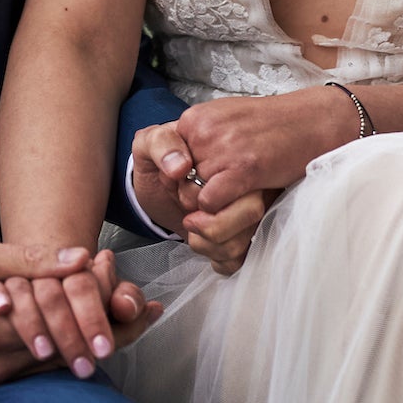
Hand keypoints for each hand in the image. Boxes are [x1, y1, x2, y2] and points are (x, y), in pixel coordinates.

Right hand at [0, 240, 156, 386]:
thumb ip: (26, 260)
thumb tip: (78, 257)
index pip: (69, 326)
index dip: (107, 314)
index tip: (141, 301)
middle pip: (72, 351)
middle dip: (110, 330)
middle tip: (144, 312)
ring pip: (57, 363)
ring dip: (90, 340)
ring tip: (126, 319)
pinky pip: (35, 367)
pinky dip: (63, 348)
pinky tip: (82, 331)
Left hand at [130, 124, 275, 276]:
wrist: (158, 189)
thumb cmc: (158, 162)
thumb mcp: (150, 143)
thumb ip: (161, 145)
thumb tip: (181, 167)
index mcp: (230, 151)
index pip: (234, 177)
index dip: (200, 194)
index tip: (179, 187)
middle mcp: (250, 179)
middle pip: (252, 210)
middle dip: (211, 224)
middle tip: (189, 217)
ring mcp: (252, 205)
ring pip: (248, 236)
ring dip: (212, 244)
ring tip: (193, 230)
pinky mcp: (246, 233)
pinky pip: (243, 255)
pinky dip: (220, 259)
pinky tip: (206, 244)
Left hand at [147, 88, 359, 218]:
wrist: (311, 120)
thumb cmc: (269, 125)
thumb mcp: (224, 121)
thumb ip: (197, 140)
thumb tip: (176, 169)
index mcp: (195, 118)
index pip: (168, 162)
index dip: (184, 179)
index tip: (204, 180)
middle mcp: (203, 130)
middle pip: (178, 182)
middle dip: (196, 194)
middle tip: (223, 192)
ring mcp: (222, 148)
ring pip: (192, 196)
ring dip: (211, 205)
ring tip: (235, 195)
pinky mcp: (243, 168)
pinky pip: (210, 202)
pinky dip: (221, 208)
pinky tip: (242, 196)